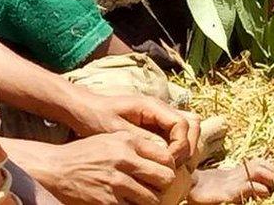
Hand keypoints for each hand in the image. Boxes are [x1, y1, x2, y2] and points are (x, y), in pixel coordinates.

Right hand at [4, 134, 176, 204]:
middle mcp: (123, 159)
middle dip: (162, 186)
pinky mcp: (108, 201)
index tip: (161, 174)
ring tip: (138, 197)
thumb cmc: (85, 154)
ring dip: (149, 201)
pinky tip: (124, 202)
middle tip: (153, 188)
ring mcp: (116, 181)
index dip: (167, 168)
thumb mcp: (109, 139)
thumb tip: (165, 159)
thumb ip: (134, 145)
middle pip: (165, 178)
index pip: (165, 157)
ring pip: (153, 199)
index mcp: (125, 141)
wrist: (56, 169)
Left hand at [70, 91, 200, 166]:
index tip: (168, 161)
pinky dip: (174, 151)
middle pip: (192, 125)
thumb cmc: (95, 116)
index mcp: (151, 106)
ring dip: (184, 150)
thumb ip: (141, 138)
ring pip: (186, 131)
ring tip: (169, 167)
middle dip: (188, 147)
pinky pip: (174, 137)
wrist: (82, 109)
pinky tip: (162, 165)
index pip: (183, 123)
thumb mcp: (115, 130)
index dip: (181, 145)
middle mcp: (159, 109)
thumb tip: (165, 151)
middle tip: (172, 166)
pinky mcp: (154, 127)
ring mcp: (158, 118)